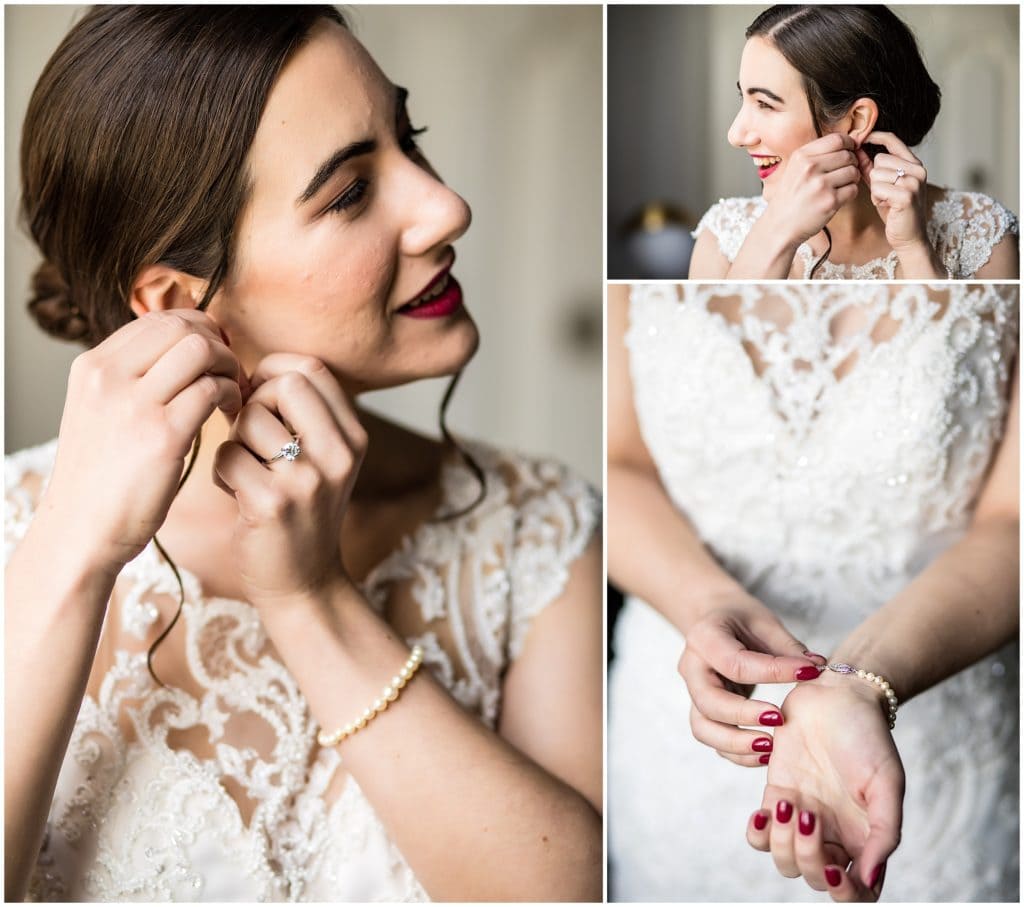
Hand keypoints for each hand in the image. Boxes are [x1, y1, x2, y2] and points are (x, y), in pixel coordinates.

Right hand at [44, 310, 242, 574]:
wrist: (81, 531)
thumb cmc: (100, 479)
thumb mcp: (100, 413)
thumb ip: (131, 380)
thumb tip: (177, 352)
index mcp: (92, 367)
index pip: (158, 319)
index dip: (199, 330)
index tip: (215, 355)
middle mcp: (108, 377)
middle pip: (183, 326)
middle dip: (219, 344)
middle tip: (232, 373)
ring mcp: (135, 404)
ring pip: (202, 350)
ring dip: (230, 368)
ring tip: (234, 396)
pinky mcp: (162, 435)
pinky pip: (213, 390)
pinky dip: (232, 396)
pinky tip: (231, 416)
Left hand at [212, 353, 366, 606]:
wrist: (304, 582)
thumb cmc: (301, 512)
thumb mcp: (323, 459)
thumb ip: (302, 414)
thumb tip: (246, 367)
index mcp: (353, 437)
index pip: (313, 368)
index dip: (273, 370)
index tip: (259, 395)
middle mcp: (338, 455)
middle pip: (284, 382)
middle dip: (254, 399)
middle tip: (250, 433)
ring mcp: (308, 480)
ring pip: (250, 417)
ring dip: (235, 439)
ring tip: (246, 468)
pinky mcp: (272, 504)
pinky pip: (227, 455)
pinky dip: (220, 471)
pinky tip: (236, 492)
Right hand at [679, 597, 824, 765]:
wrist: (711, 620)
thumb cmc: (739, 619)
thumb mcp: (763, 622)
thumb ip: (787, 647)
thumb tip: (816, 668)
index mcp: (704, 638)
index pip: (735, 663)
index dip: (772, 672)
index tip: (809, 673)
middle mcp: (691, 667)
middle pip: (709, 701)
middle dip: (743, 716)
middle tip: (780, 719)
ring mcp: (693, 692)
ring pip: (703, 727)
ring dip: (736, 743)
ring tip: (771, 748)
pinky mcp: (702, 710)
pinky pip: (713, 737)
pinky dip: (736, 751)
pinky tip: (764, 752)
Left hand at [746, 672, 904, 900]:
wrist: (835, 695)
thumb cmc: (868, 736)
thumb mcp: (887, 782)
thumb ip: (884, 834)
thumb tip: (870, 879)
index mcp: (864, 837)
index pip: (856, 892)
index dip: (843, 894)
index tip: (834, 870)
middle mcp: (833, 833)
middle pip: (813, 876)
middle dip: (807, 857)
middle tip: (809, 816)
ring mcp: (803, 816)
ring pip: (783, 859)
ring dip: (781, 842)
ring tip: (790, 806)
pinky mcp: (776, 794)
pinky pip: (759, 832)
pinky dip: (757, 831)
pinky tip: (765, 810)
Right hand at [763, 133, 860, 244]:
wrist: (779, 226)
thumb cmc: (789, 199)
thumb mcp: (794, 169)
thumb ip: (815, 155)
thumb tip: (846, 143)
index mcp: (801, 156)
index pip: (837, 139)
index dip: (849, 144)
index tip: (849, 151)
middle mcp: (810, 168)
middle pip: (848, 155)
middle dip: (851, 164)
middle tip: (844, 173)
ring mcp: (820, 185)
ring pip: (853, 172)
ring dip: (851, 179)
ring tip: (840, 186)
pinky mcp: (830, 201)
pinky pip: (853, 189)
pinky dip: (850, 193)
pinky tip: (838, 198)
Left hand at [857, 132, 931, 256]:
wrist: (909, 236)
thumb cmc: (895, 211)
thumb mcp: (883, 185)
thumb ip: (871, 168)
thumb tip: (856, 150)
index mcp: (914, 164)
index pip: (893, 140)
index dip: (875, 136)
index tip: (860, 137)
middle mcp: (918, 169)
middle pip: (880, 159)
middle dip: (874, 177)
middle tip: (884, 193)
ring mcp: (914, 181)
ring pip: (876, 173)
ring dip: (875, 189)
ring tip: (886, 200)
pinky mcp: (906, 195)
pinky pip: (877, 188)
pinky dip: (877, 198)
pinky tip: (886, 205)